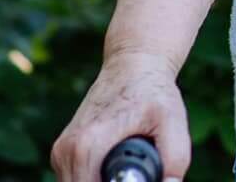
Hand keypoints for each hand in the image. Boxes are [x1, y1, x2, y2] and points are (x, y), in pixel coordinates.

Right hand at [51, 50, 190, 181]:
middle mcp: (67, 151)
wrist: (132, 65)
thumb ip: (174, 159)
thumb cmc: (153, 92)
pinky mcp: (62, 152)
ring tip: (125, 165)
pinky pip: (75, 178)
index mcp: (88, 146)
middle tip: (135, 171)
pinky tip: (114, 164)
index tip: (138, 176)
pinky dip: (93, 177)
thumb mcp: (173, 122)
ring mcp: (61, 152)